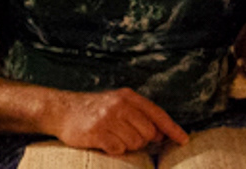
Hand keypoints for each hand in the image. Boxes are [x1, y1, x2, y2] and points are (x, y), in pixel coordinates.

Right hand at [50, 88, 187, 156]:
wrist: (62, 110)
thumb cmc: (94, 109)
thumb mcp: (117, 103)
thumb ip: (139, 115)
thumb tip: (162, 134)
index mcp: (128, 97)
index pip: (157, 114)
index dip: (173, 129)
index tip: (184, 140)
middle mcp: (120, 105)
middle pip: (148, 133)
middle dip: (141, 140)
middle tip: (124, 135)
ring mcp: (108, 118)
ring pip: (134, 143)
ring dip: (126, 145)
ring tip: (112, 136)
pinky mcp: (97, 132)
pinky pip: (118, 149)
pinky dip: (114, 149)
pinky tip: (104, 142)